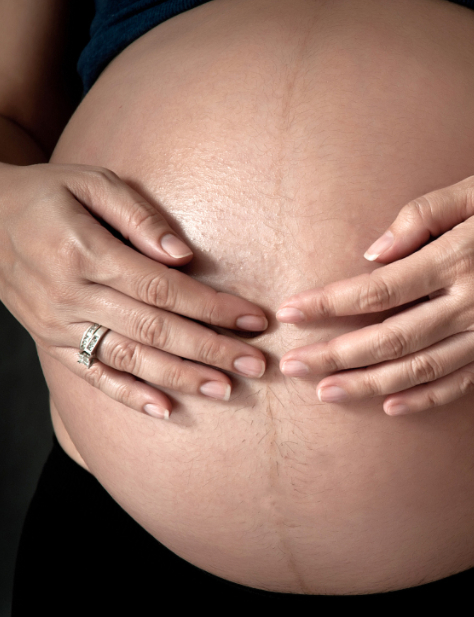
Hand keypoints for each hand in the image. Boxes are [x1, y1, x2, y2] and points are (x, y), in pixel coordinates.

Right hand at [0, 163, 267, 419]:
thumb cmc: (48, 195)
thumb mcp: (92, 182)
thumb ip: (139, 217)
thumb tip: (185, 256)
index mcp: (84, 252)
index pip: (162, 288)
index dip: (212, 307)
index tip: (254, 320)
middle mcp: (70, 294)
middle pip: (153, 329)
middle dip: (210, 349)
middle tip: (256, 364)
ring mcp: (58, 324)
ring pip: (128, 359)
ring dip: (180, 378)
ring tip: (225, 389)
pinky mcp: (51, 342)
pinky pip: (92, 375)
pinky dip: (129, 395)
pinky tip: (166, 409)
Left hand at [276, 168, 473, 414]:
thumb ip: (423, 214)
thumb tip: (373, 254)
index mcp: (462, 255)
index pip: (378, 290)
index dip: (329, 304)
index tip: (293, 313)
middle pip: (389, 338)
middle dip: (335, 353)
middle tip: (291, 366)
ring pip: (420, 369)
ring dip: (368, 383)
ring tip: (326, 392)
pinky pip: (464, 383)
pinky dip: (426, 398)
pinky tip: (392, 406)